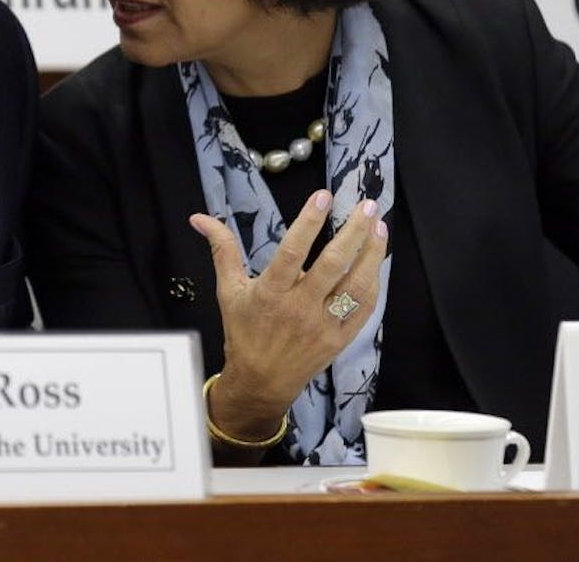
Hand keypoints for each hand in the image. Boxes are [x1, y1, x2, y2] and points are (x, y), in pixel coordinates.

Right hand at [190, 189, 387, 441]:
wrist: (261, 382)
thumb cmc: (243, 331)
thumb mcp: (228, 290)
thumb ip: (222, 249)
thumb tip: (199, 218)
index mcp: (271, 292)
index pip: (293, 251)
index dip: (309, 221)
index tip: (324, 195)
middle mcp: (300, 307)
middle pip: (333, 264)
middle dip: (354, 232)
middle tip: (367, 205)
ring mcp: (324, 325)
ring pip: (356, 285)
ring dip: (372, 253)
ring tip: (379, 225)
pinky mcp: (341, 339)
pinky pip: (364, 308)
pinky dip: (374, 282)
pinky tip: (377, 260)